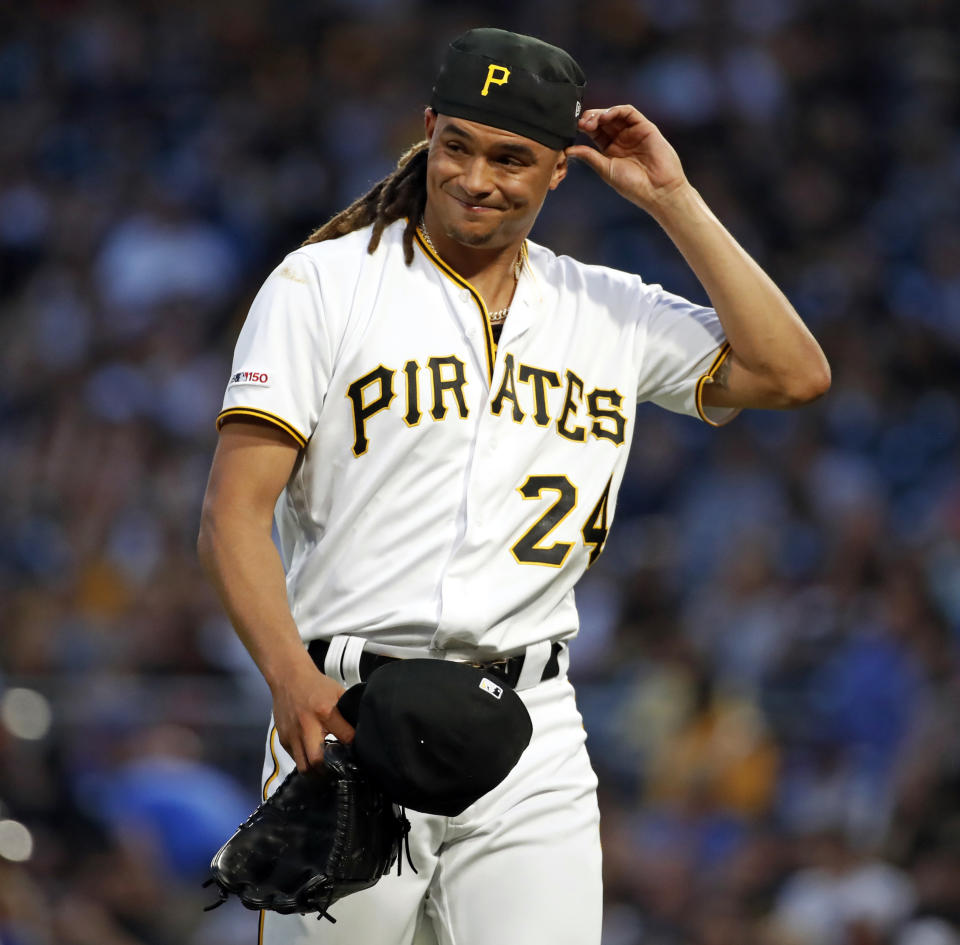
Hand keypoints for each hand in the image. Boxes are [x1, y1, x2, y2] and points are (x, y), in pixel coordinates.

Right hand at [270, 657, 354, 771]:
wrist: (288, 678)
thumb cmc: (315, 685)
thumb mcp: (337, 692)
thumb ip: (348, 710)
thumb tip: (361, 726)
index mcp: (325, 712)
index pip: (345, 737)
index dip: (354, 747)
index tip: (358, 752)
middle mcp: (307, 726)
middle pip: (317, 761)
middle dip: (330, 769)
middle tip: (338, 768)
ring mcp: (293, 735)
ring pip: (304, 766)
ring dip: (316, 771)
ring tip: (325, 768)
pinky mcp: (283, 739)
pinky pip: (295, 759)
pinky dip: (305, 762)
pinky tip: (313, 757)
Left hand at [567, 105, 688, 212]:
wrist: (657, 189)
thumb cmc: (632, 185)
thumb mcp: (606, 169)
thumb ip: (589, 156)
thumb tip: (568, 150)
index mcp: (610, 150)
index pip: (595, 132)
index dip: (585, 127)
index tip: (575, 128)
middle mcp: (621, 139)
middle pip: (603, 121)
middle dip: (590, 118)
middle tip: (582, 123)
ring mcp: (633, 132)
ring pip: (614, 114)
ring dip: (601, 113)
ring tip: (592, 121)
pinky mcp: (645, 127)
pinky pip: (629, 112)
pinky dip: (616, 111)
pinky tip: (606, 116)